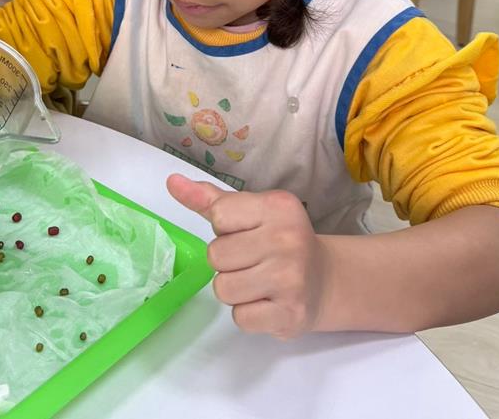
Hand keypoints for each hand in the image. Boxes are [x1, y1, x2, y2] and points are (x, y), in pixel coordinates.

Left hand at [168, 174, 328, 338]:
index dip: (224, 229)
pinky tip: (267, 301)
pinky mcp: (290, 314)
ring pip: (223, 289)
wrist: (326, 280)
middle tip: (252, 261)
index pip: (219, 215)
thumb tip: (172, 182)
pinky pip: (240, 317)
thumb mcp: (249, 212)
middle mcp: (287, 240)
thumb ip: (209, 199)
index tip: (245, 233)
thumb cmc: (277, 240)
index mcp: (277, 207)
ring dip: (234, 289)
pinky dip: (247, 313)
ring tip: (257, 282)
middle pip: (216, 255)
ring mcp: (290, 279)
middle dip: (226, 262)